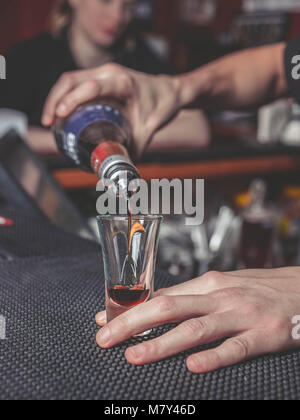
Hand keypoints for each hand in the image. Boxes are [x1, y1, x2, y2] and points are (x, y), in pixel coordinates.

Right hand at [42, 64, 182, 157]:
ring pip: (70, 79)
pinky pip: (76, 82)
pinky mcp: (99, 77)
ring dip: (56, 97)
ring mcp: (102, 72)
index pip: (91, 86)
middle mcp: (109, 73)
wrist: (169, 92)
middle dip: (55, 99)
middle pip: (71, 79)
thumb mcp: (147, 132)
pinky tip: (59, 112)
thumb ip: (134, 153)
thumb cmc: (160, 107)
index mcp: (122, 82)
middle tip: (48, 122)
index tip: (60, 115)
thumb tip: (120, 175)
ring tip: (49, 120)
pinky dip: (64, 95)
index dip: (72, 99)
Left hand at [95, 268, 299, 372]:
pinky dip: (213, 357)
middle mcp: (219, 296)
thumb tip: (157, 306)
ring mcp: (241, 314)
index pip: (161, 295)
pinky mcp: (263, 334)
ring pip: (195, 327)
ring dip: (162, 343)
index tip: (104, 321)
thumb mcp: (223, 286)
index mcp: (208, 284)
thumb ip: (193, 297)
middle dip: (132, 323)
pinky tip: (193, 366)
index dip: (130, 309)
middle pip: (169, 307)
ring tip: (135, 355)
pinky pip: (235, 347)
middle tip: (104, 338)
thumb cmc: (259, 289)